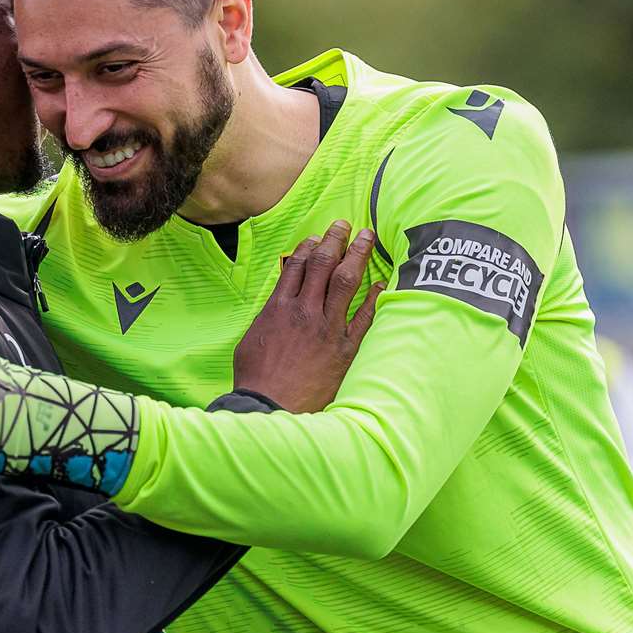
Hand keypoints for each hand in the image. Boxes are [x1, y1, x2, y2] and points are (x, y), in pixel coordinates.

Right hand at [231, 220, 381, 412]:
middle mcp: (304, 311)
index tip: (318, 237)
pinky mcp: (344, 349)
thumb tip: (278, 304)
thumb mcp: (251, 340)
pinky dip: (373, 299)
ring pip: (345, 281)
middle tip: (345, 225)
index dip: (309, 247)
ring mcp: (326, 328)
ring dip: (357, 255)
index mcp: (278, 308)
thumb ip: (268, 317)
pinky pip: (363, 317)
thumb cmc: (256, 379)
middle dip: (335, 240)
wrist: (271, 407)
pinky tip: (381, 284)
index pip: (297, 265)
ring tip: (367, 238)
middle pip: (323, 264)